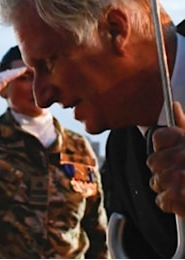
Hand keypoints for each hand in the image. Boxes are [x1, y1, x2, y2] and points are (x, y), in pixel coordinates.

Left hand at [147, 101, 184, 217]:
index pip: (158, 137)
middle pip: (152, 161)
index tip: (169, 154)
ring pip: (156, 182)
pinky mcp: (181, 197)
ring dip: (166, 188)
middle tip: (178, 176)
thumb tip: (173, 105)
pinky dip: (170, 204)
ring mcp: (181, 177)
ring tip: (184, 189)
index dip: (162, 148)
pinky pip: (162, 200)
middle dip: (161, 170)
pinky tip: (184, 202)